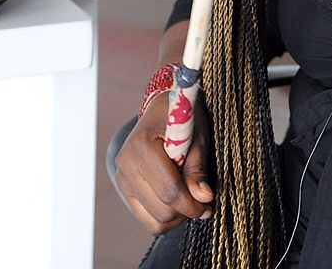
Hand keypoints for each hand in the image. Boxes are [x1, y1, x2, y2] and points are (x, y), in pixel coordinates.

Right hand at [113, 93, 212, 235]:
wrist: (161, 110)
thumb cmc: (182, 120)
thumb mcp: (196, 138)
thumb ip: (197, 168)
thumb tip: (204, 197)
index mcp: (142, 147)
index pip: (170, 191)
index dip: (193, 204)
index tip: (209, 205)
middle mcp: (125, 165)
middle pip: (161, 210)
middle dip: (186, 211)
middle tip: (203, 201)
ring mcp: (122, 179)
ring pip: (153, 220)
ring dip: (176, 217)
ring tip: (190, 200)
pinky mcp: (124, 188)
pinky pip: (146, 218)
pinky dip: (164, 217)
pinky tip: (178, 203)